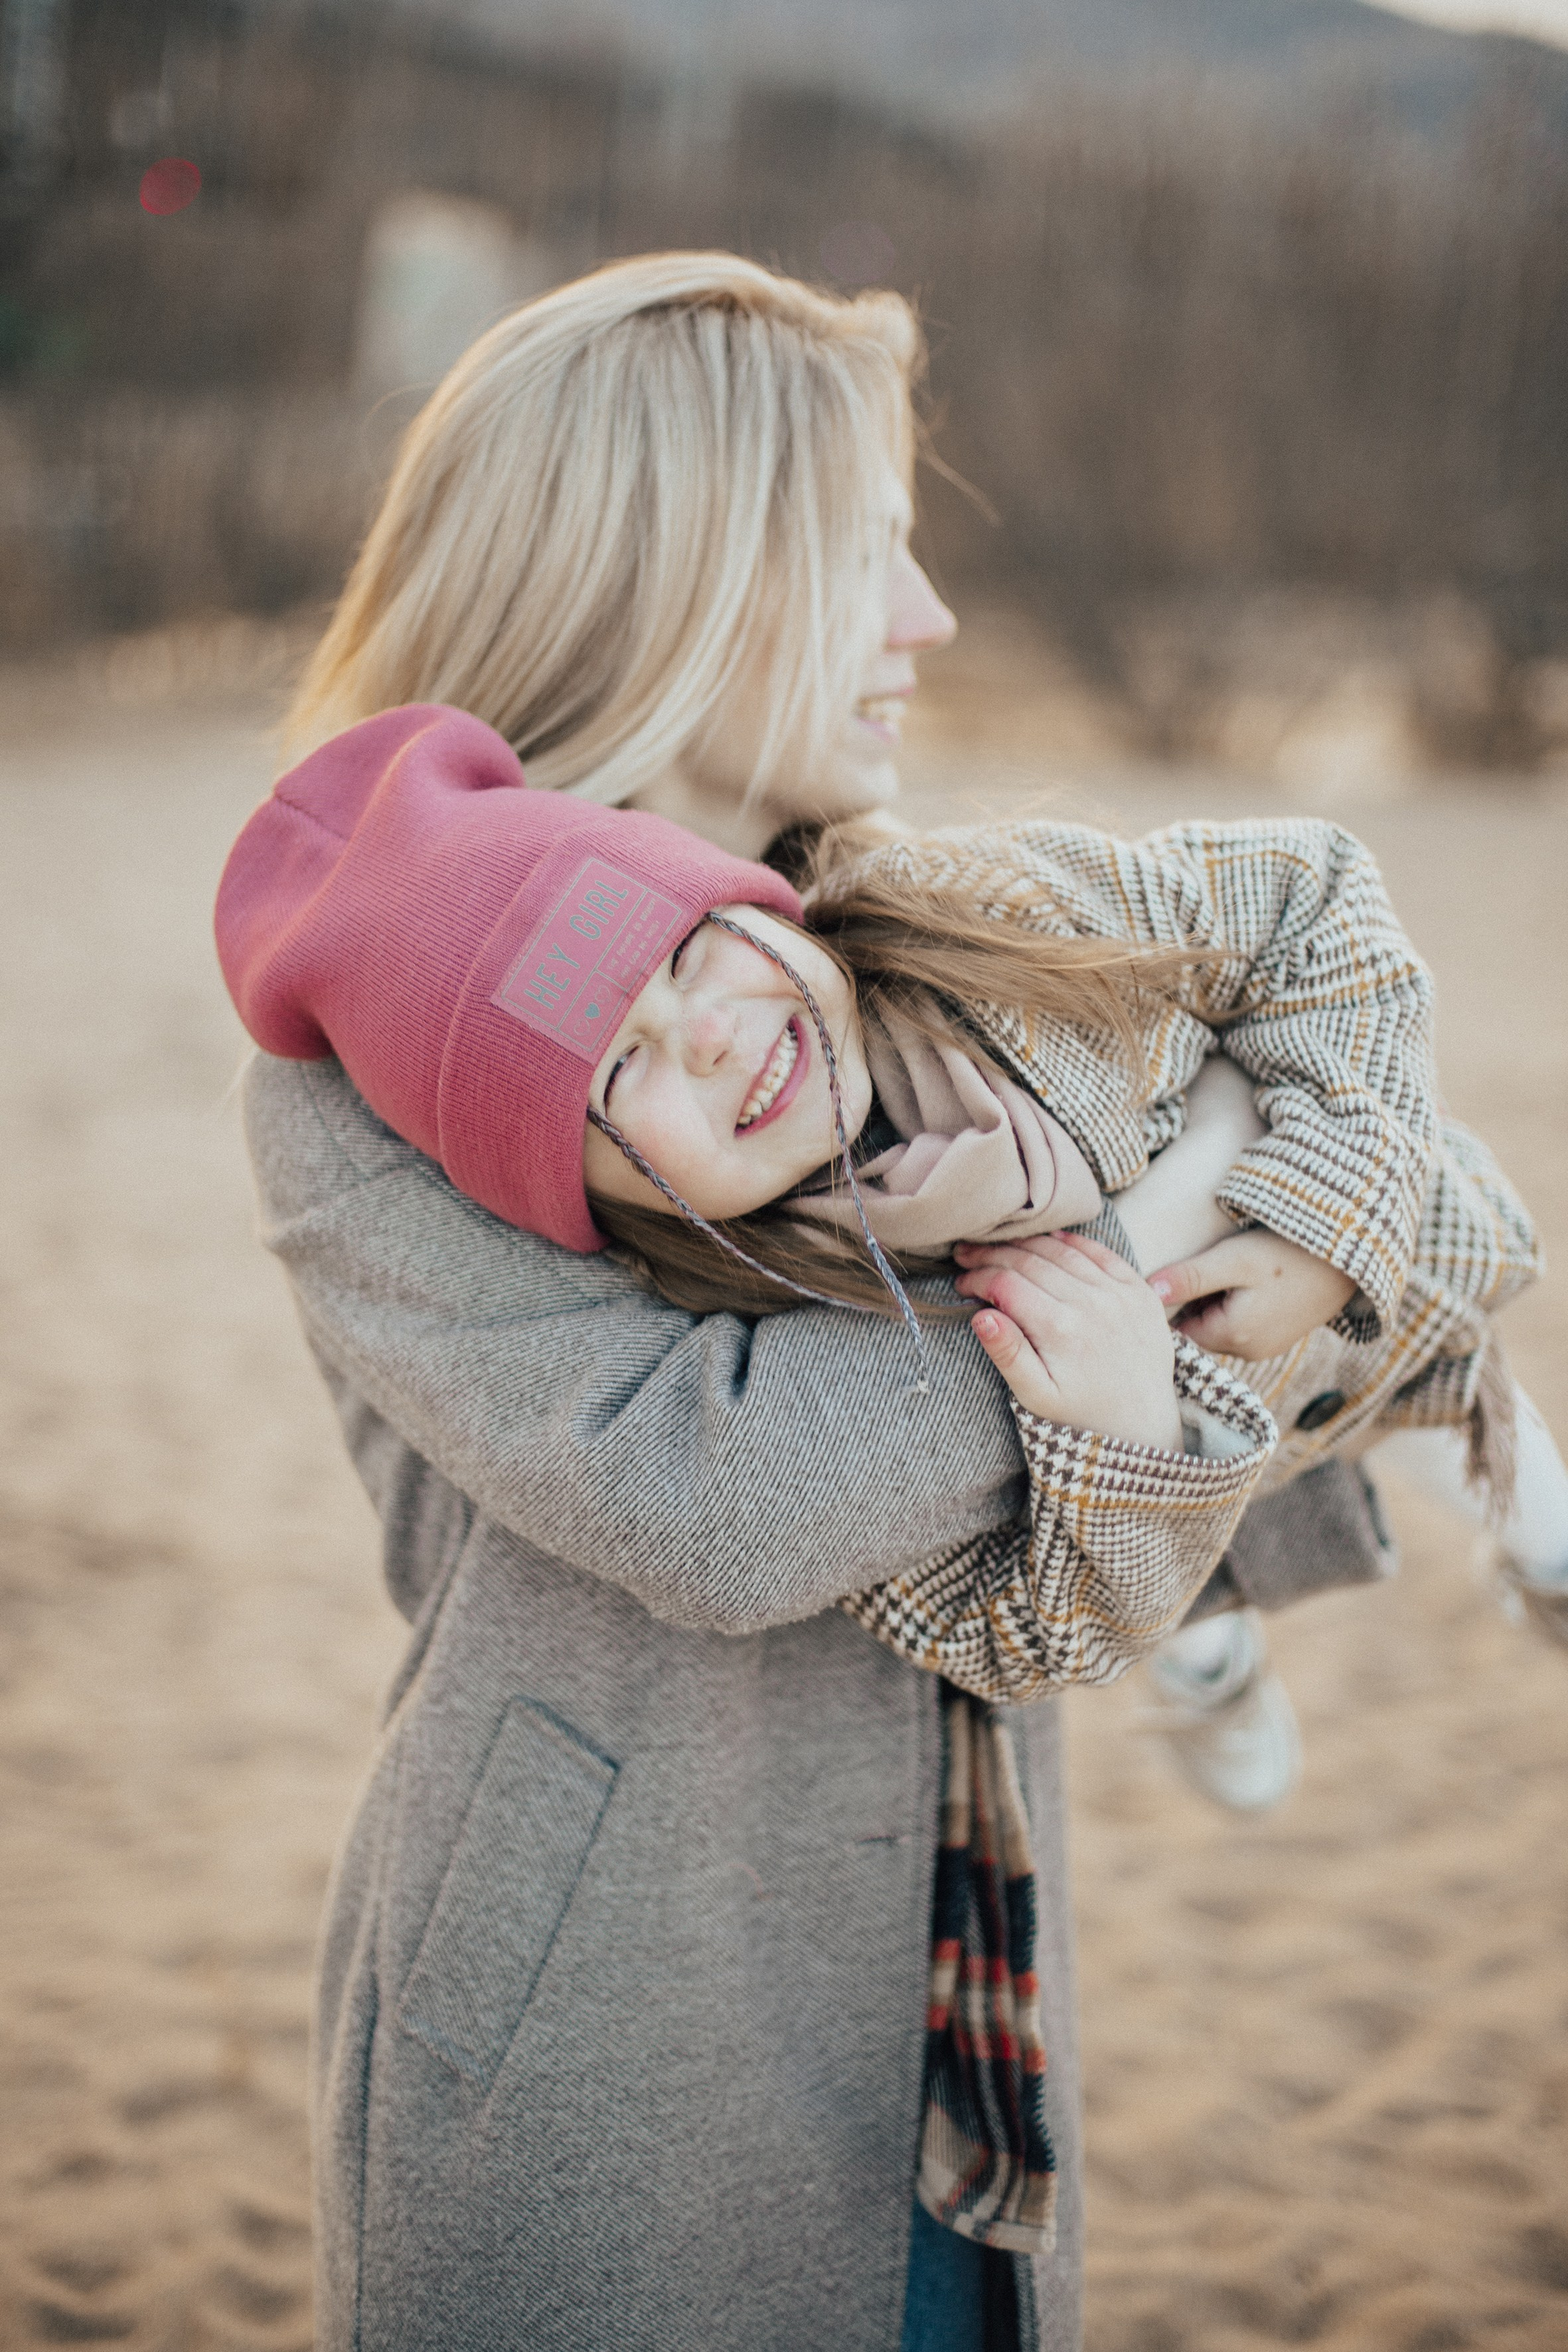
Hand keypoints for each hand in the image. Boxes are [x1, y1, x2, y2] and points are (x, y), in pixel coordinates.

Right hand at [954, 1232, 1182, 1450]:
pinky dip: (1071, 1241)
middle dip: (991, 1255)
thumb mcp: (1037, 1396)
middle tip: (966, 1255)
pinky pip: (1100, 1252)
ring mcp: (1118, 1293)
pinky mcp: (1140, 1291)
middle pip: (1029, 1261)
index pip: (1005, 1284)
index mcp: (1060, 1329)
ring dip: (1025, 1244)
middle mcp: (1091, 1303)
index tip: (960, 1283)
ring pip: (1061, 1250)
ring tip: (999, 1247)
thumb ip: (1008, 1355)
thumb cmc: (1082, 1414)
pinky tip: (1049, 1240)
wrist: (1143, 1423)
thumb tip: (981, 1317)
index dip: (976, 1278)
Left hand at [1146, 1230, 1355, 1359]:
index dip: (1171, 1304)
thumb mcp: (1234, 1259)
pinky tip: (1248, 1279)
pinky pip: (1241, 1324)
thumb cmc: (1290, 1254)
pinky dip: (1236, 1304)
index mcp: (1234, 1337)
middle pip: (1198, 1330)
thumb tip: (1150, 1290)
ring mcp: (1266, 1346)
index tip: (1176, 1275)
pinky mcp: (1278, 1334)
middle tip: (1203, 1266)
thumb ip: (1191, 1277)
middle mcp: (1249, 1352)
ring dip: (1214, 1302)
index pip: (1178, 1331)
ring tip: (1227, 1270)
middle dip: (1192, 1303)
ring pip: (1218, 1326)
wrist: (1349, 1256)